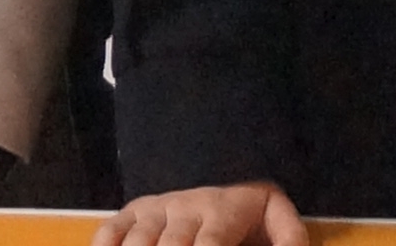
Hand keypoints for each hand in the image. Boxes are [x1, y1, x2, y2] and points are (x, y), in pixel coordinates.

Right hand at [95, 182, 302, 245]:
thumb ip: (290, 237)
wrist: (221, 159)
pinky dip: (104, 244)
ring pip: (138, 240)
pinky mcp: (133, 212)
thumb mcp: (276, 216)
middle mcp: (184, 208)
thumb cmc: (248, 210)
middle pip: (170, 245)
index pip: (211, 243)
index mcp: (221, 210)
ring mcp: (155, 209)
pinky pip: (110, 229)